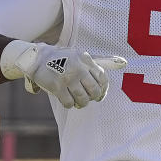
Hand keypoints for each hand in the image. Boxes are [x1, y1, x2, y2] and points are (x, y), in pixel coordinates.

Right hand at [3, 40, 126, 108]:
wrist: (36, 57)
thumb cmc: (62, 58)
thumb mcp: (80, 55)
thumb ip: (99, 61)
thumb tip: (124, 62)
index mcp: (86, 59)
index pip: (102, 78)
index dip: (103, 90)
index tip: (98, 95)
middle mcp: (79, 68)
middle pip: (94, 92)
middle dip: (92, 98)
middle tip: (86, 98)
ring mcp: (68, 77)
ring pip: (83, 100)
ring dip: (80, 103)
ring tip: (77, 101)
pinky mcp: (57, 86)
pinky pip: (69, 103)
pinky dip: (69, 104)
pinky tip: (66, 100)